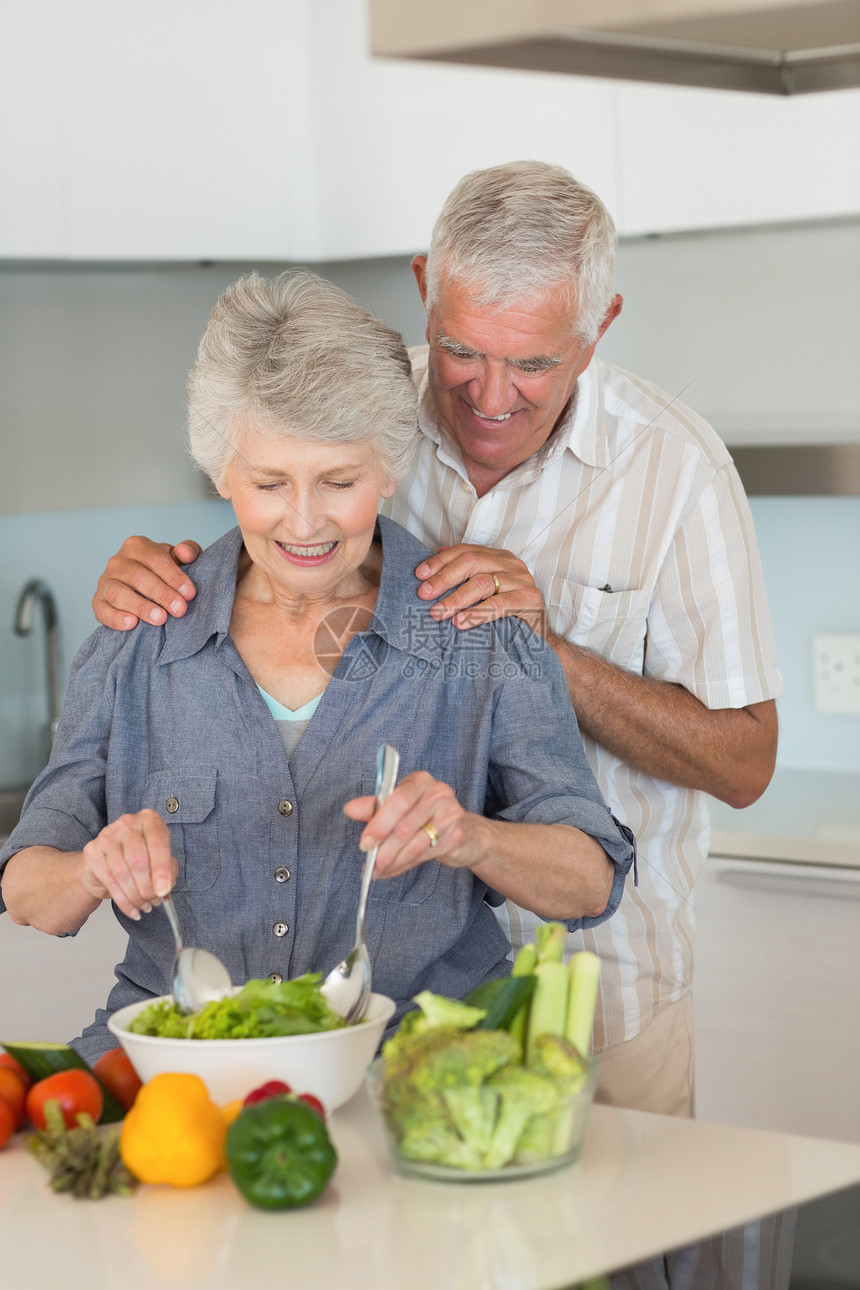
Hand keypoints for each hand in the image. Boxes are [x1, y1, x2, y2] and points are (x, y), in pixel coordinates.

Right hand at [79, 810, 177, 919]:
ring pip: (122, 872)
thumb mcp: (160, 860)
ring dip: (135, 896)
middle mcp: (127, 823)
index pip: (157, 843)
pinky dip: (123, 901)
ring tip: (144, 906)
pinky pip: (109, 881)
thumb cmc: (139, 857)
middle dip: (148, 887)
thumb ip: (168, 871)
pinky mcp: (92, 851)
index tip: (164, 890)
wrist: (108, 860)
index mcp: (149, 820)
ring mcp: (107, 835)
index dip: (161, 869)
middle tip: (154, 901)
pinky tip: (132, 909)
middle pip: (138, 860)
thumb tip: (164, 888)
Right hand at [92, 536, 201, 629]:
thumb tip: (185, 553)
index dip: (174, 577)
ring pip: (118, 593)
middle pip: (138, 576)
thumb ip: (189, 550)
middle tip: (179, 609)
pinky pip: (102, 610)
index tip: (190, 593)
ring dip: (140, 606)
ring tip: (160, 619)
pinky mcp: (98, 601)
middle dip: (161, 594)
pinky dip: (115, 618)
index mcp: (137, 546)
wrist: (146, 589)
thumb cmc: (165, 572)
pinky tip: (132, 624)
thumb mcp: (180, 558)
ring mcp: (105, 581)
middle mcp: (117, 561)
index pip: (155, 559)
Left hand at [343, 772, 478, 878]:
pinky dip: (405, 866)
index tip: (364, 843)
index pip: (398, 799)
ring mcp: (451, 814)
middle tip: (370, 865)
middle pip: (405, 825)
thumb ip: (375, 807)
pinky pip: (425, 855)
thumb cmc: (425, 816)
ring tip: (378, 871)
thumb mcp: (399, 807)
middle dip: (384, 849)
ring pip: (414, 844)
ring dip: (393, 861)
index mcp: (420, 781)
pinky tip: (393, 870)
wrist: (466, 831)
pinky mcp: (457, 835)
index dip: (379, 823)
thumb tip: (350, 808)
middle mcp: (438, 793)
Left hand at [415, 543, 548, 635]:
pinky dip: (477, 613)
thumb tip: (432, 561)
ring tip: (438, 613)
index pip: (464, 551)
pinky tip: (460, 622)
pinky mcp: (531, 600)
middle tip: (424, 595)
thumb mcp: (481, 594)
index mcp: (498, 557)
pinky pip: (500, 604)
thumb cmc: (504, 616)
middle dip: (444, 578)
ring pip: (483, 582)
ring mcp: (523, 580)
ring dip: (456, 598)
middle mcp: (511, 564)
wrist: (537, 641)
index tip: (419, 575)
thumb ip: (462, 577)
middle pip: (472, 562)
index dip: (440, 561)